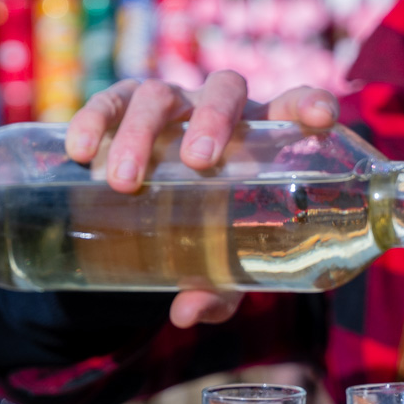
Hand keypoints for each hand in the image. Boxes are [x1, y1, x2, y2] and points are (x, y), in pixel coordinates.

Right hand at [64, 72, 338, 327]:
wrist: (151, 210)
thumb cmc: (210, 233)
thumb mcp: (222, 265)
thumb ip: (217, 290)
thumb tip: (186, 313)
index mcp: (261, 137)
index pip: (292, 106)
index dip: (309, 103)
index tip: (322, 118)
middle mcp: (220, 111)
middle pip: (224, 90)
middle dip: (212, 119)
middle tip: (196, 161)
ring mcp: (171, 105)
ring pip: (160, 94)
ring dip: (142, 132)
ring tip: (125, 181)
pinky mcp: (123, 108)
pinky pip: (110, 100)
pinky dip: (94, 119)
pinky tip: (81, 151)